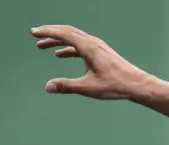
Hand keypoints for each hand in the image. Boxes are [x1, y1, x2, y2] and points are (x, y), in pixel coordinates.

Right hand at [30, 25, 157, 99]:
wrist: (136, 84)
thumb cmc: (115, 85)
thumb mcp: (88, 87)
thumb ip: (67, 86)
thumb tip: (47, 87)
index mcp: (89, 47)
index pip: (64, 34)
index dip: (47, 32)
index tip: (33, 32)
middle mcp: (93, 43)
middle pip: (67, 32)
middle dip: (50, 32)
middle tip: (34, 35)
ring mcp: (97, 46)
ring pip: (73, 38)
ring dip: (58, 40)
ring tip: (43, 46)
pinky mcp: (100, 52)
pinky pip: (80, 45)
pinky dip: (68, 47)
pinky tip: (60, 54)